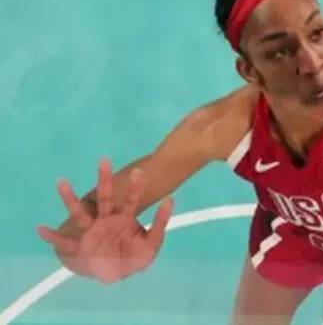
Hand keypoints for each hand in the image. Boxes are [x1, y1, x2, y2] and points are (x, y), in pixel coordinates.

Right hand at [36, 158, 173, 283]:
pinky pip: (64, 241)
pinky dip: (52, 236)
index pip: (131, 199)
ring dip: (71, 198)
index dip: (136, 186)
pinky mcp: (80, 245)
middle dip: (104, 180)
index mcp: (124, 218)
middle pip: (104, 197)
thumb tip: (170, 199)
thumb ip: (160, 223)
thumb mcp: (152, 243)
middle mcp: (106, 220)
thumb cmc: (134, 256)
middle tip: (103, 160)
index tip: (139, 172)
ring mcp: (91, 230)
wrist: (118, 273)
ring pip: (80, 212)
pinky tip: (40, 228)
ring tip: (62, 182)